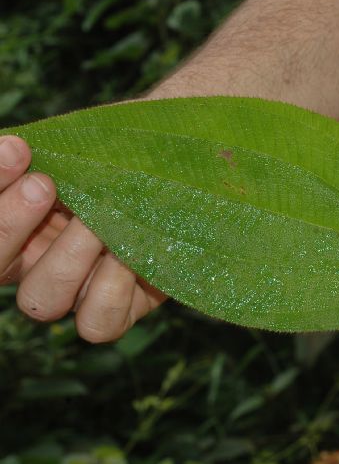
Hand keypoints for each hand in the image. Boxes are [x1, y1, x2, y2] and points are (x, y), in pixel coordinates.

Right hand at [0, 135, 165, 342]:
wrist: (194, 172)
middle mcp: (40, 259)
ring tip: (97, 224)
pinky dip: (110, 290)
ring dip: (66, 259)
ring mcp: (80, 288)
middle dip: (10, 223)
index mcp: (21, 221)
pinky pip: (98, 322)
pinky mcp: (123, 307)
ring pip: (42, 300)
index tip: (19, 148)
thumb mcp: (98, 142)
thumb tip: (23, 142)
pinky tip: (129, 255)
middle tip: (45, 185)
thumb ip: (60, 149)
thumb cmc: (138, 149)